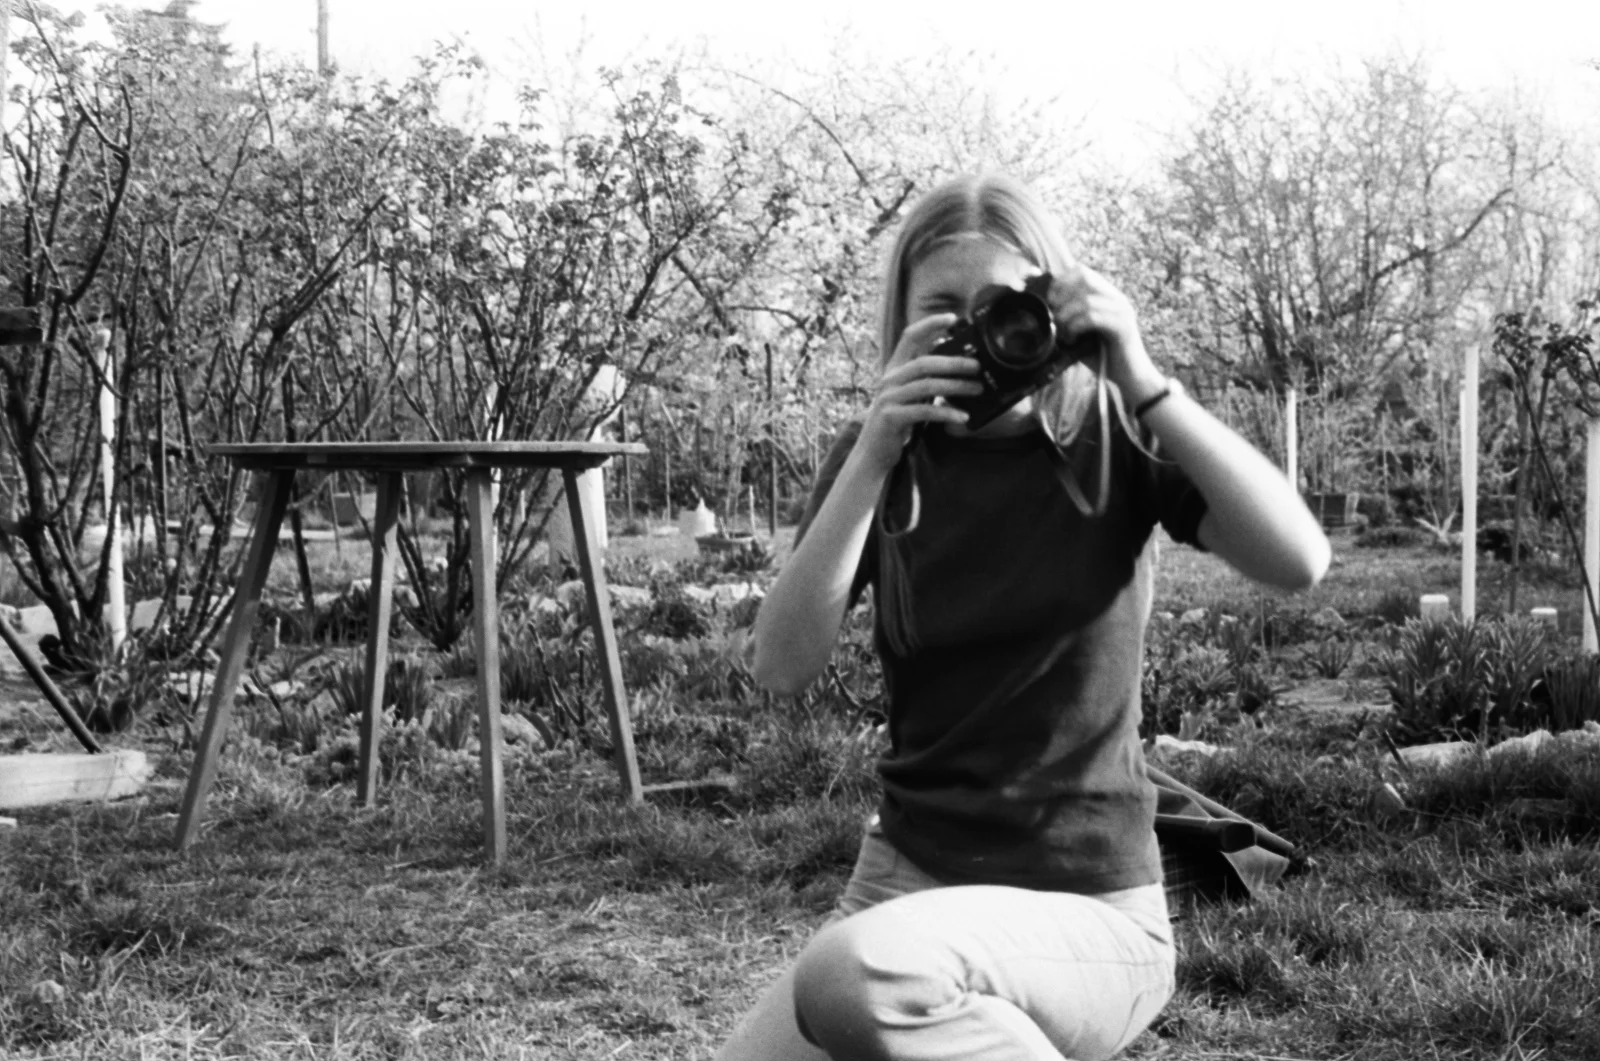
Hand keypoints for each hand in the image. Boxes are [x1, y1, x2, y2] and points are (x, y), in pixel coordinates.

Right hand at [856, 313, 982, 473]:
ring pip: (926, 385)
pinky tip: (963, 417)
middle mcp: (889, 379)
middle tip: (978, 366)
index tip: (953, 317)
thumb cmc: (897, 421)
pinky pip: (924, 411)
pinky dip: (946, 412)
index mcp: (894, 369)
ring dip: (956, 386)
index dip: (930, 324)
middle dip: (954, 362)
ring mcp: (889, 398)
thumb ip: (924, 376)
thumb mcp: (909, 393)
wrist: (873, 452)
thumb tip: (952, 357)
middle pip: (924, 362)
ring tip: (978, 389)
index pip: (910, 337)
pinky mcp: (892, 417)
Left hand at [1047, 266, 1166, 405]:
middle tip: (1054, 318)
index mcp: (1107, 295)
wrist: (1129, 378)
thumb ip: (1068, 315)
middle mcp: (1117, 298)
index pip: (1081, 271)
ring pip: (1085, 300)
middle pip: (1083, 278)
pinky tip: (1072, 340)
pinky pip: (1092, 317)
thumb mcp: (1080, 331)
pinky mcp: (1123, 327)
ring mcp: (1122, 311)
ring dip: (1066, 317)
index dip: (1060, 282)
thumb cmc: (1101, 355)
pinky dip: (1075, 327)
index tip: (1049, 302)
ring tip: (1062, 333)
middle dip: (1061, 297)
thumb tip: (1041, 307)